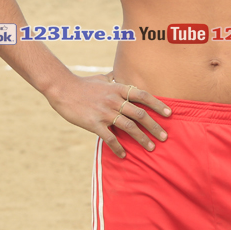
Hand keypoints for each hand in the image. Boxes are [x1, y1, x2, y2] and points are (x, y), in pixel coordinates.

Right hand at [45, 71, 171, 158]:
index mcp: (118, 88)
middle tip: (164, 137)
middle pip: (140, 114)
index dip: (158, 104)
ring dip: (142, 139)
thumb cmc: (82, 84)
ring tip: (151, 148)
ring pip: (129, 127)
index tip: (169, 114)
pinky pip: (110, 138)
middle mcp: (114, 100)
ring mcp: (105, 112)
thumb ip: (112, 78)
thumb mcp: (101, 78)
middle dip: (154, 126)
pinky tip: (123, 155)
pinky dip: (118, 148)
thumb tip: (117, 74)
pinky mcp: (94, 123)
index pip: (143, 95)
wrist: (62, 88)